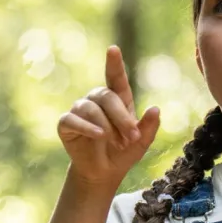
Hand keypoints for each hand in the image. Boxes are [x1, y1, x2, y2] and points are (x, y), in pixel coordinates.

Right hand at [58, 46, 159, 188]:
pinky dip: (86, 127)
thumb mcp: (141, 142)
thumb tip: (155, 109)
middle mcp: (97, 100)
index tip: (113, 49)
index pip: (115, 78)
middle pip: (106, 96)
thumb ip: (149, 127)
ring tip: (117, 143)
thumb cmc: (123, 153)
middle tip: (132, 137)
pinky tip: (98, 136)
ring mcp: (80, 110)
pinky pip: (73, 119)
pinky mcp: (66, 124)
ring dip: (107, 126)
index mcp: (117, 99)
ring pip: (91, 108)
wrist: (104, 173)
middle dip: (121, 117)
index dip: (114, 63)